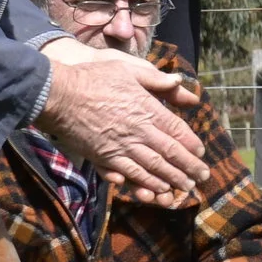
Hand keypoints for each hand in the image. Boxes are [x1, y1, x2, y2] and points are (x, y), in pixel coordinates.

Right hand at [37, 42, 204, 205]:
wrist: (59, 96)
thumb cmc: (93, 78)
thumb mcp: (127, 70)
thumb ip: (155, 79)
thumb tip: (178, 81)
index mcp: (147, 109)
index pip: (178, 130)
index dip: (192, 144)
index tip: (201, 153)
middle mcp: (139, 131)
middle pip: (170, 153)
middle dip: (189, 167)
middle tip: (201, 177)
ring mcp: (122, 147)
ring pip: (154, 168)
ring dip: (172, 179)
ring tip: (185, 187)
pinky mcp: (105, 158)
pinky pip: (131, 174)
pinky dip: (146, 184)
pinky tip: (156, 191)